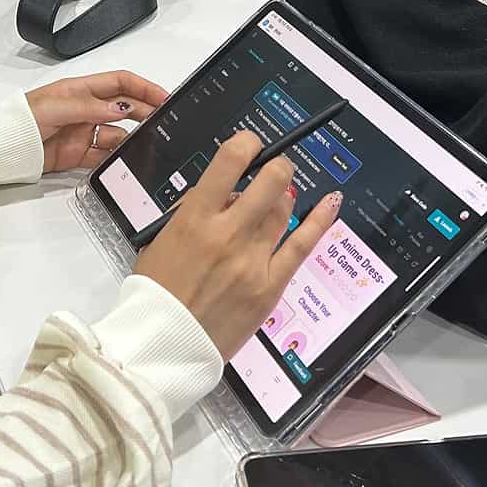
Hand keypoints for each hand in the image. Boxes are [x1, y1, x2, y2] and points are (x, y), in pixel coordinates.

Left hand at [26, 71, 170, 172]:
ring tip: (145, 142)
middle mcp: (85, 109)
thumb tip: (119, 108)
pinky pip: (104, 156)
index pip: (120, 83)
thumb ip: (89, 107)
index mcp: (81, 89)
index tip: (162, 96)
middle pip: (124, 107)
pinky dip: (116, 158)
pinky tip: (125, 159)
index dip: (143, 87)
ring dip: (132, 137)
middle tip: (163, 121)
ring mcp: (83, 132)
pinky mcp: (78, 154)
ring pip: (118, 133)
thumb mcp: (56, 106)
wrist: (2, 148)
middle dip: (145, 112)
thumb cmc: (20, 119)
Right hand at [133, 130, 343, 358]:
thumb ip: (194, 211)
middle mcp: (228, 233)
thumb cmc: (157, 291)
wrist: (163, 343)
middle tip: (274, 171)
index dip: (247, 143)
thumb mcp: (163, 238)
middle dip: (276, 167)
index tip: (251, 145)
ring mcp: (252, 261)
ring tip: (278, 198)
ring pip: (283, 210)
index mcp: (195, 217)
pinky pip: (301, 245)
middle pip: (271, 181)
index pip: (230, 160)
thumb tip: (227, 193)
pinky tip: (330, 202)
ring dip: (283, 198)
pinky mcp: (270, 287)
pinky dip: (319, 220)